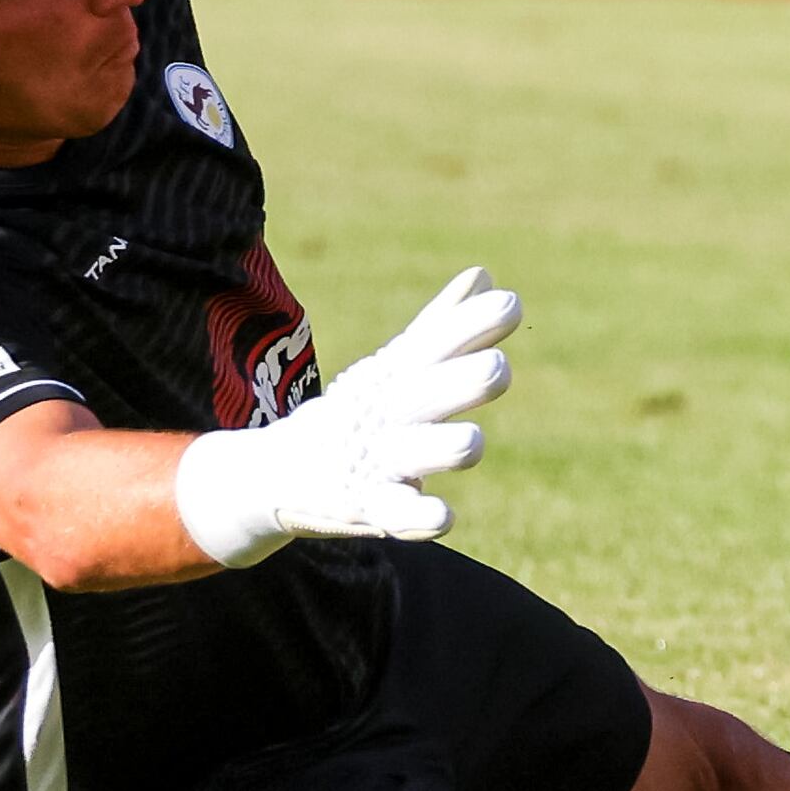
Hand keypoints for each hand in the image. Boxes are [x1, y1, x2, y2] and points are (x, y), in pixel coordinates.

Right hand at [171, 272, 515, 563]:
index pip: (436, 344)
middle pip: (429, 393)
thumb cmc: (357, 413)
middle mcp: (389, 413)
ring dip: (447, 447)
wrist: (278, 473)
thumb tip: (484, 273)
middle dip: (464, 381)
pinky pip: (397, 513)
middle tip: (498, 369)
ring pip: (418, 452)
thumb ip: (442, 324)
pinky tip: (442, 517)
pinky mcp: (368, 507)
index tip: (512, 304)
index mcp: (399, 377)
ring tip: (470, 444)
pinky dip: (420, 517)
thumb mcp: (394, 366)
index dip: (473, 325)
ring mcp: (376, 460)